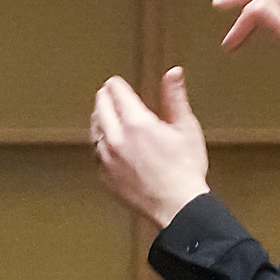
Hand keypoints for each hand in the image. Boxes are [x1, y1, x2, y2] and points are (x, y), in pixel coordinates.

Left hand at [90, 69, 211, 232]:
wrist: (177, 206)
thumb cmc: (185, 169)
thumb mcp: (186, 127)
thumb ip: (175, 97)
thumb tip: (173, 73)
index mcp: (137, 123)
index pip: (117, 94)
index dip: (116, 85)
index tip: (115, 82)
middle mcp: (116, 139)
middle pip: (101, 109)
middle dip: (104, 98)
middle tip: (106, 93)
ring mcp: (107, 160)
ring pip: (94, 131)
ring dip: (98, 119)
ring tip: (103, 114)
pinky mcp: (104, 177)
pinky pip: (95, 154)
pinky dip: (99, 144)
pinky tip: (105, 143)